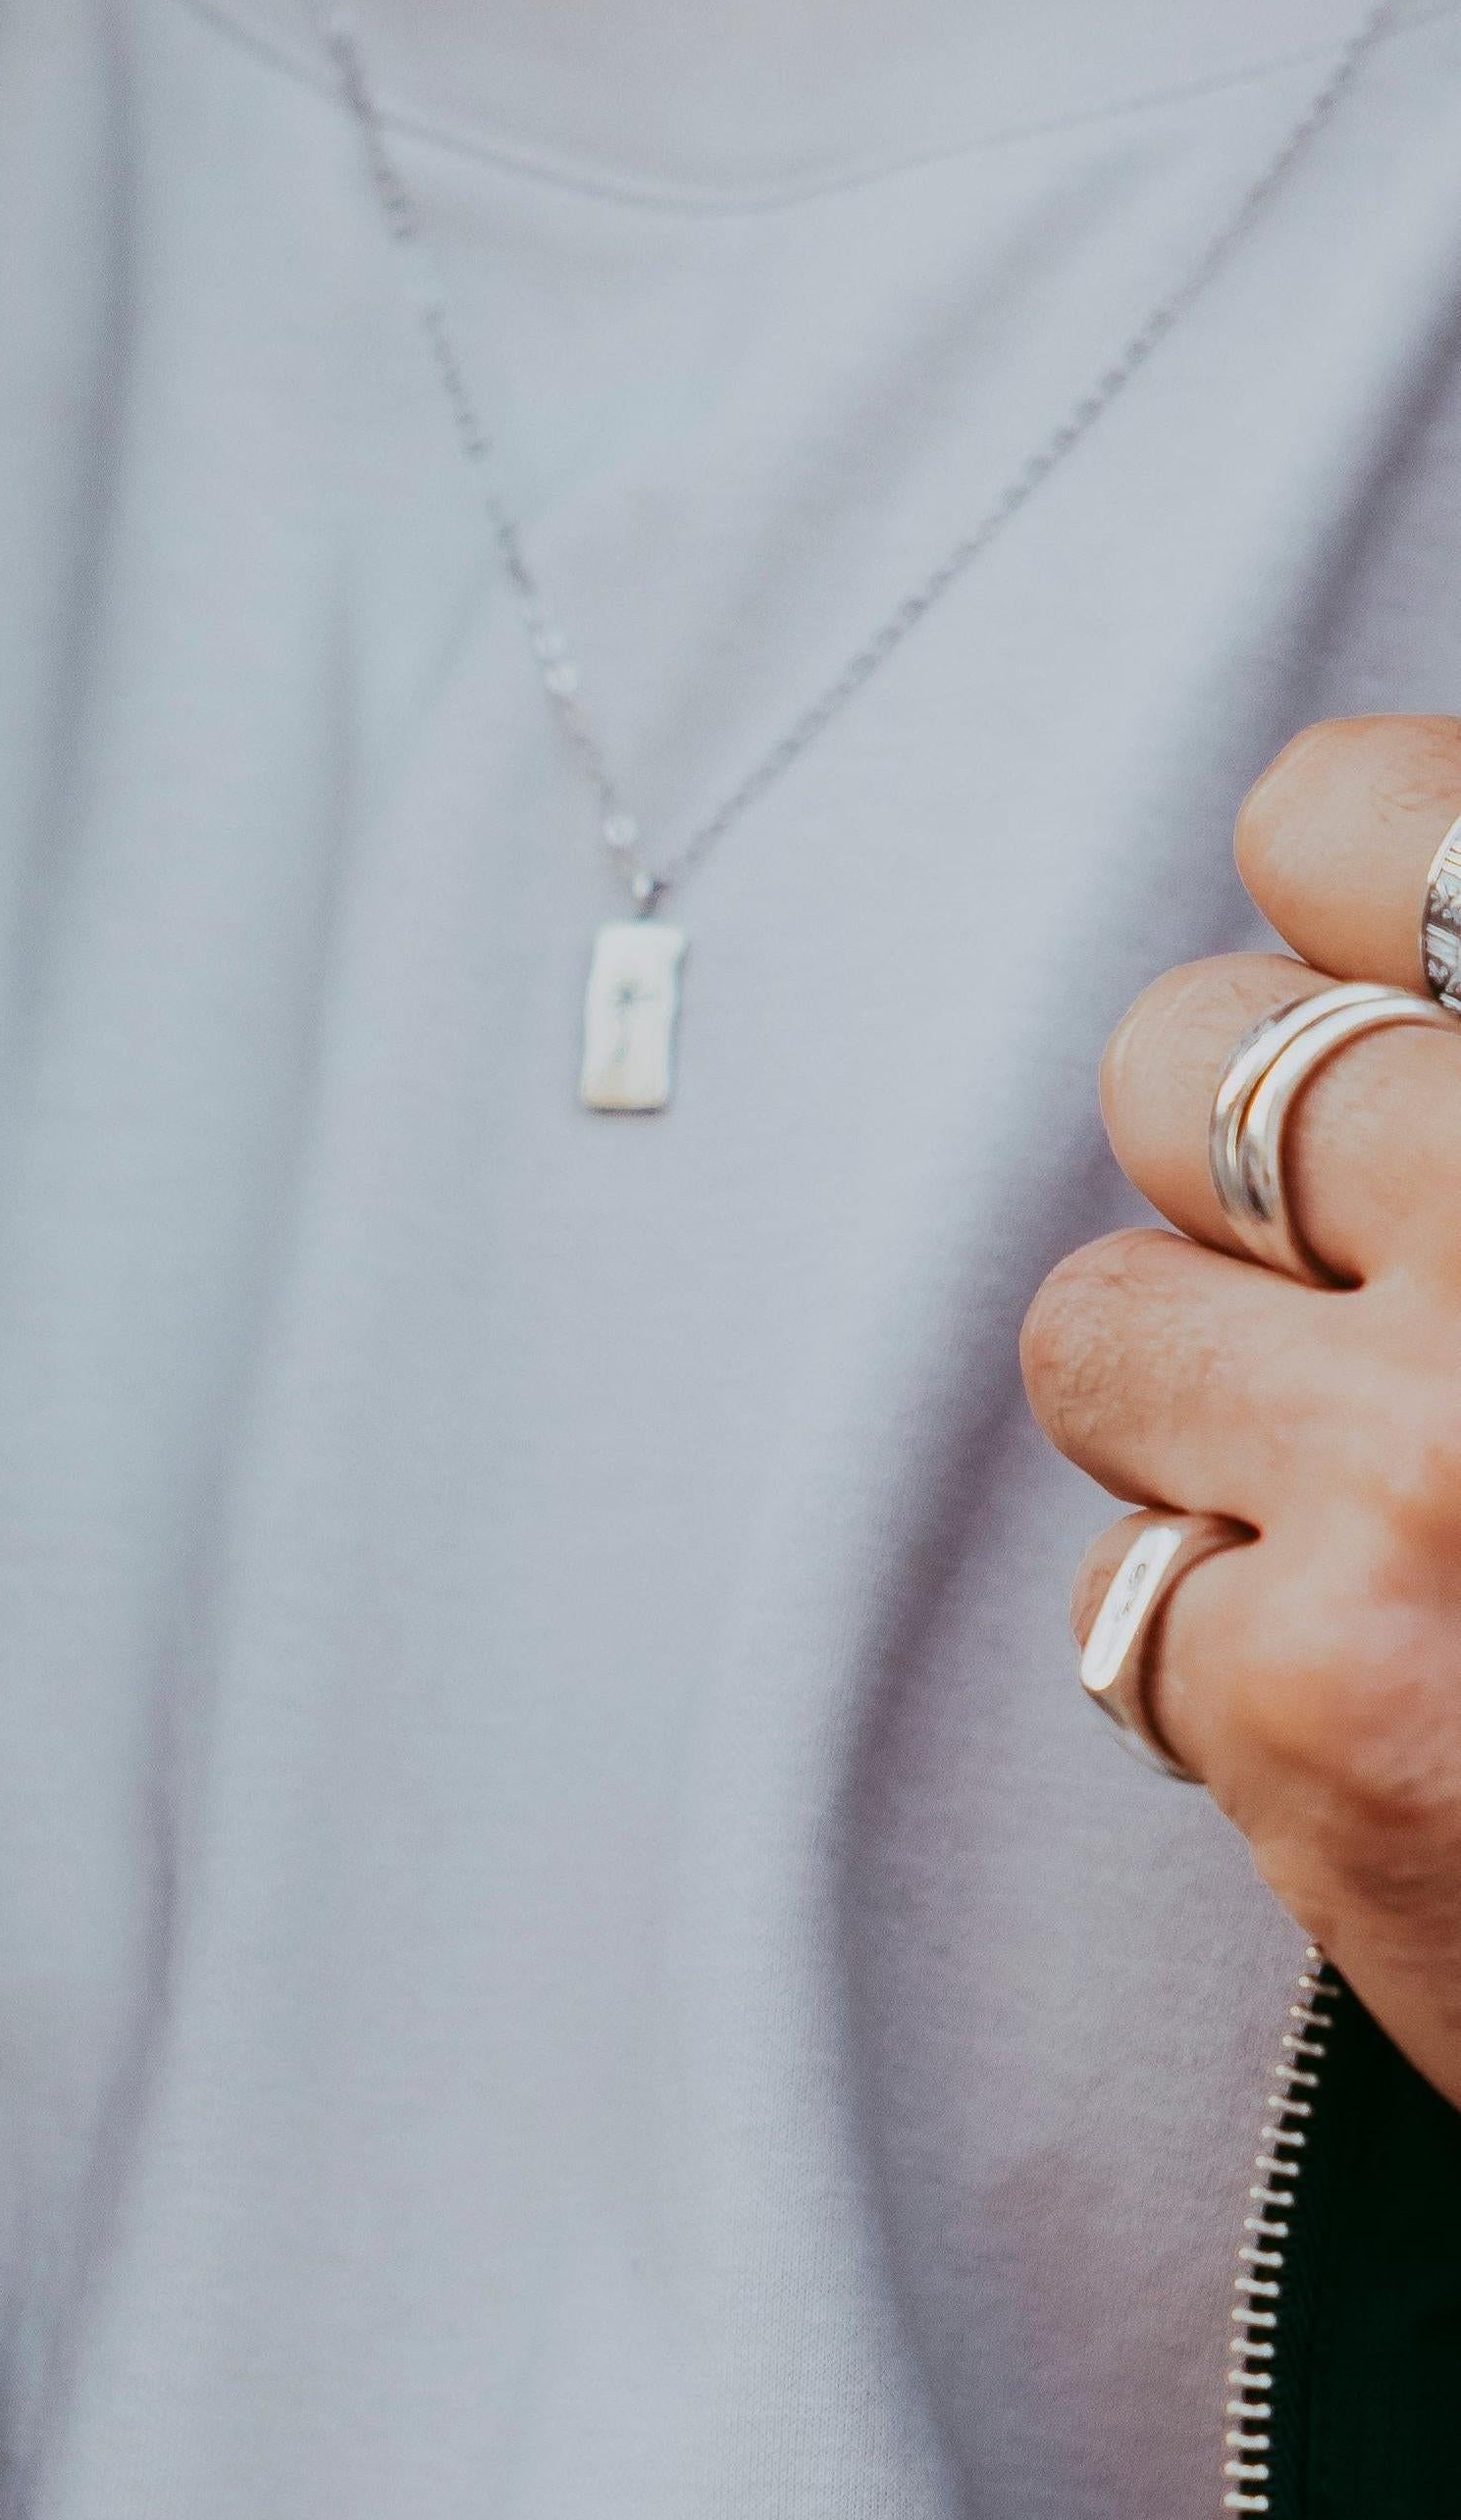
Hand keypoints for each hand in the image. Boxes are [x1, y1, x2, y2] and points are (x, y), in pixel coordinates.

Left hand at [1023, 715, 1460, 2109]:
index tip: (1391, 978)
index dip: (1346, 893)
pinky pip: (1123, 1586)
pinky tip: (1402, 1702)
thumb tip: (1394, 961)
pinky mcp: (1319, 1700)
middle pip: (1176, 1060)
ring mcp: (1432, 1464)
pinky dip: (1232, 1650)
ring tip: (1378, 1497)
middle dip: (1251, 1176)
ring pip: (1092, 1316)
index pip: (1353, 817)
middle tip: (1379, 1274)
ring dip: (1203, 1406)